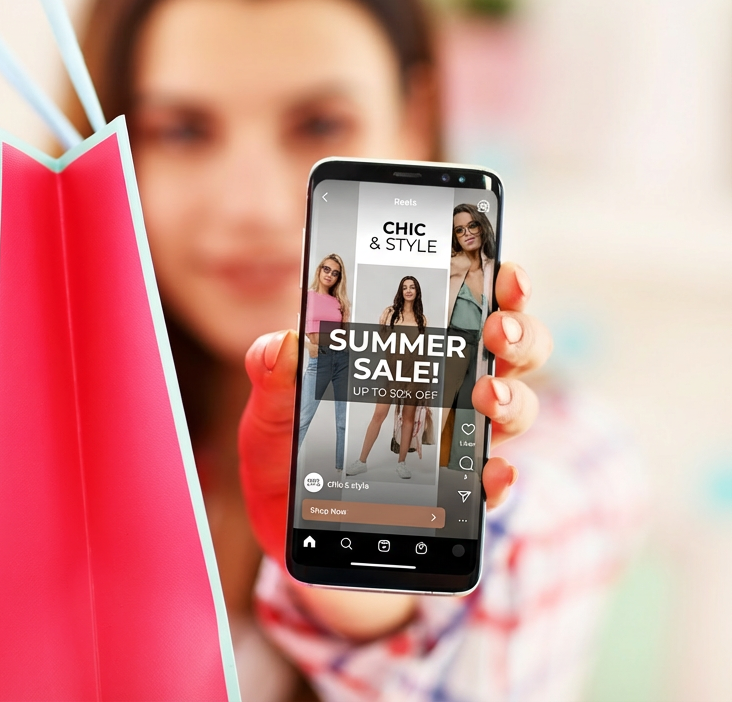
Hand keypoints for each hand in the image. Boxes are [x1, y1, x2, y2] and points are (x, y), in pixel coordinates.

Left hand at [237, 262, 550, 639]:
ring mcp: (454, 441)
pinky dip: (498, 479)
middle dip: (518, 333)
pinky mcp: (451, 496)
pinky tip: (493, 472)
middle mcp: (446, 390)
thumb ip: (272, 370)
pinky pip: (488, 487)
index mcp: (410, 352)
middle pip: (510, 351)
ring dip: (511, 398)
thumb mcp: (271, 402)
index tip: (506, 269)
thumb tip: (286, 341)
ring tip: (487, 395)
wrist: (286, 519)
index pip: (467, 305)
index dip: (497, 283)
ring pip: (511, 409)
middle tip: (497, 331)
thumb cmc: (287, 447)